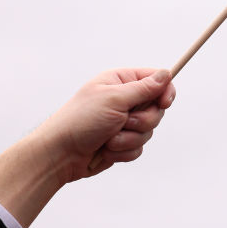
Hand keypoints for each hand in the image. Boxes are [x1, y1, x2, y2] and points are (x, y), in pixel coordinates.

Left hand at [0, 68, 175, 227]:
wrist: (60, 154)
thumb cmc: (81, 120)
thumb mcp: (115, 99)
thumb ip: (144, 88)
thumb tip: (166, 74)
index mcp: (120, 82)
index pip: (156, 81)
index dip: (165, 91)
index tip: (164, 103)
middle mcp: (124, 101)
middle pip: (156, 109)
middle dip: (142, 121)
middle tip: (123, 122)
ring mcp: (123, 123)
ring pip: (148, 131)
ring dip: (129, 138)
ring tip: (109, 139)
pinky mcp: (122, 143)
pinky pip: (139, 148)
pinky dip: (123, 151)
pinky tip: (106, 150)